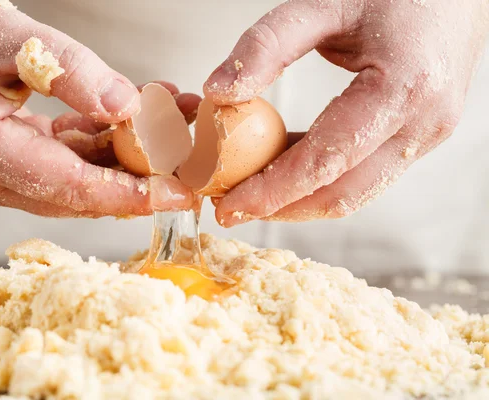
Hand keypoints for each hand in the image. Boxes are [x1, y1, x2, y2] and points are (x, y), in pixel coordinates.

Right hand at [0, 0, 198, 217]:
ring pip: (68, 183)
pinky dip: (93, 150)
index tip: (178, 196)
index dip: (129, 194)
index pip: (68, 186)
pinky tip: (127, 126)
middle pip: (74, 195)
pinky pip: (54, 165)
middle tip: (187, 172)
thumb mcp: (8, 34)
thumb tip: (128, 108)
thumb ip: (70, 71)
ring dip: (119, 164)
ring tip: (168, 136)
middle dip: (136, 184)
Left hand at [205, 0, 488, 226]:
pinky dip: (322, 179)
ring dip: (300, 201)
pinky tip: (285, 169)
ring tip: (252, 194)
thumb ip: (267, 46)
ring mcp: (428, 133)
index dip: (272, 192)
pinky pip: (365, 172)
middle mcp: (424, 123)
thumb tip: (218, 93)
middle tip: (232, 210)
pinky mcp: (420, 135)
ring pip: (356, 192)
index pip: (325, 163)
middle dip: (282, 209)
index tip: (228, 206)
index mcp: (403, 89)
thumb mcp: (322, 3)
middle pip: (342, 194)